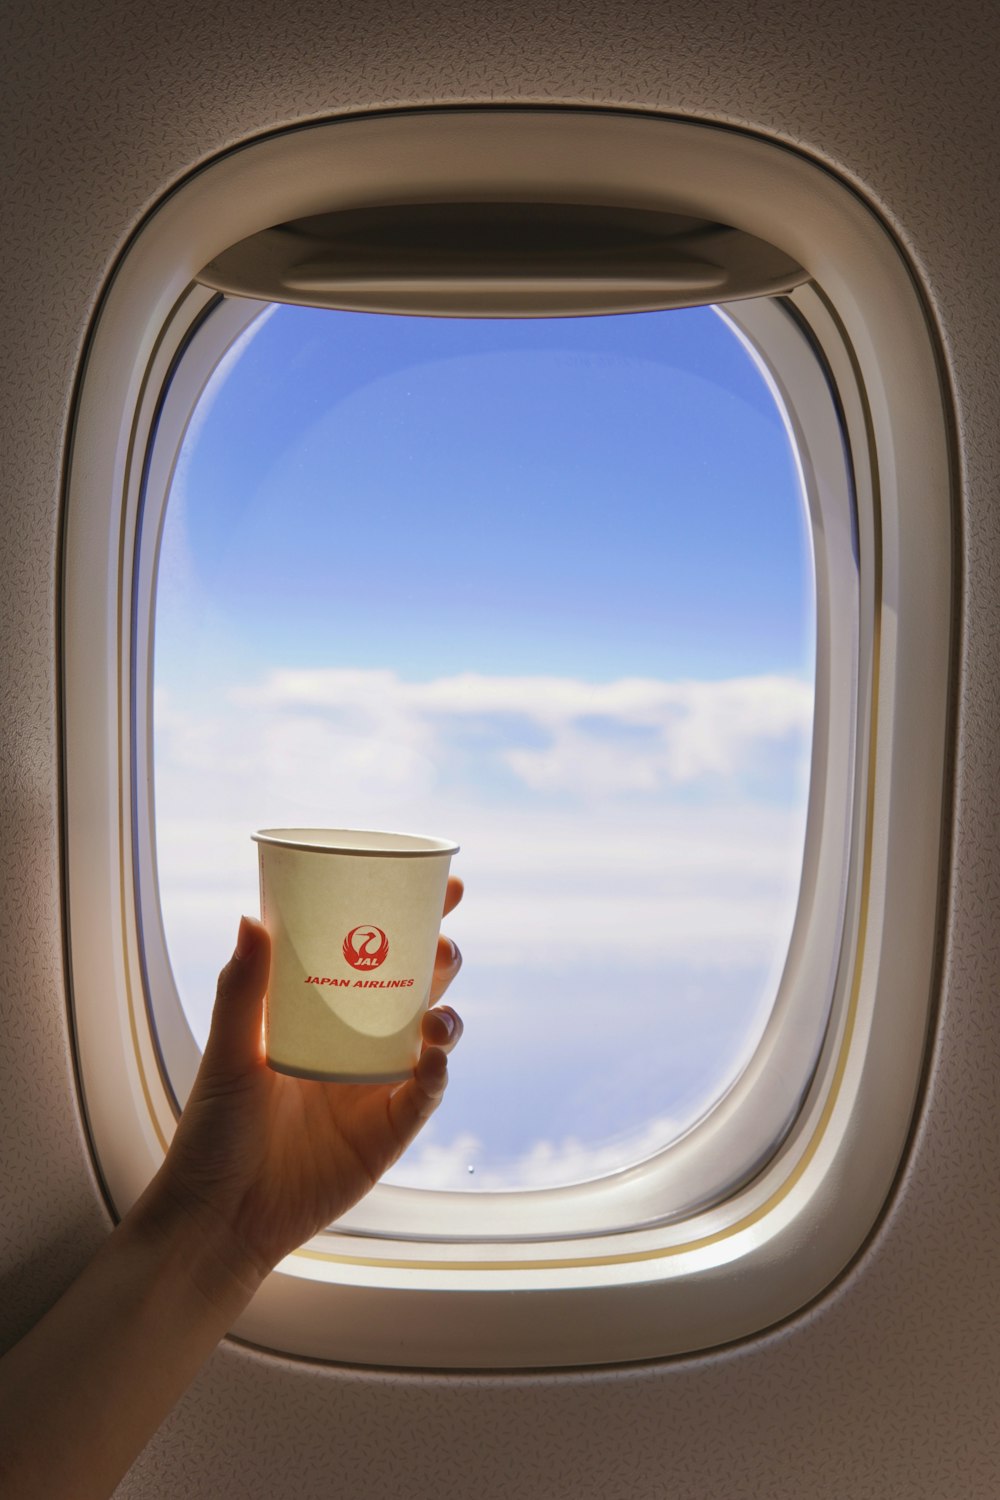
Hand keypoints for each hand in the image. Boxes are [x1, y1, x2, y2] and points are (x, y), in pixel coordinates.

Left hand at [149, 878, 464, 1285]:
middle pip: (415, 986)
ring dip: (445, 1014)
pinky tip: (432, 1056)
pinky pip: (425, 1092)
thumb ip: (242, 990)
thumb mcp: (227, 1054)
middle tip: (443, 941)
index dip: (412, 917)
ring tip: (437, 1015)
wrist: (220, 1217)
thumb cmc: (213, 1134)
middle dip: (440, 956)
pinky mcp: (389, 1130)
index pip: (373, 952)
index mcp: (320, 1014)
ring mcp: (376, 1086)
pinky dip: (436, 1070)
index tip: (444, 884)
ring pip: (431, 1034)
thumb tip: (252, 918)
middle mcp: (355, 1043)